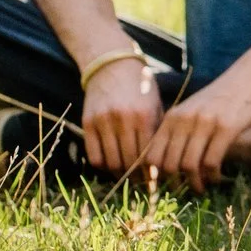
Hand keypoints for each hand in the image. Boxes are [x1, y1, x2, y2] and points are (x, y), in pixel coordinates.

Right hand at [81, 57, 161, 174]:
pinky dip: (103, 166)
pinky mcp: (88, 122)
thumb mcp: (155, 105)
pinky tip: (112, 166)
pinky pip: (94, 155)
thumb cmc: (140, 86)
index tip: (156, 182)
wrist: (112, 65)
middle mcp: (123, 120)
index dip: (151, 173)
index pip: (148, 155)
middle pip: (129, 162)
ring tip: (128, 178)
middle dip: (137, 178)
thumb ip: (157, 132)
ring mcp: (103, 121)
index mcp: (144, 116)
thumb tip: (162, 162)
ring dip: (120, 174)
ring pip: (111, 162)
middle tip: (142, 185)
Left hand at [141, 63, 250, 189]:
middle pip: (168, 164)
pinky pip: (211, 162)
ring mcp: (205, 123)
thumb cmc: (225, 95)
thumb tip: (167, 161)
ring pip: (188, 166)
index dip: (155, 175)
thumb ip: (180, 127)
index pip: (151, 154)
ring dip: (194, 183)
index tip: (166, 185)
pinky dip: (212, 176)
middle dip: (175, 184)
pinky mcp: (226, 128)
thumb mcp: (195, 108)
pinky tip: (217, 178)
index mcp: (173, 115)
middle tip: (185, 190)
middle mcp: (184, 119)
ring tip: (201, 188)